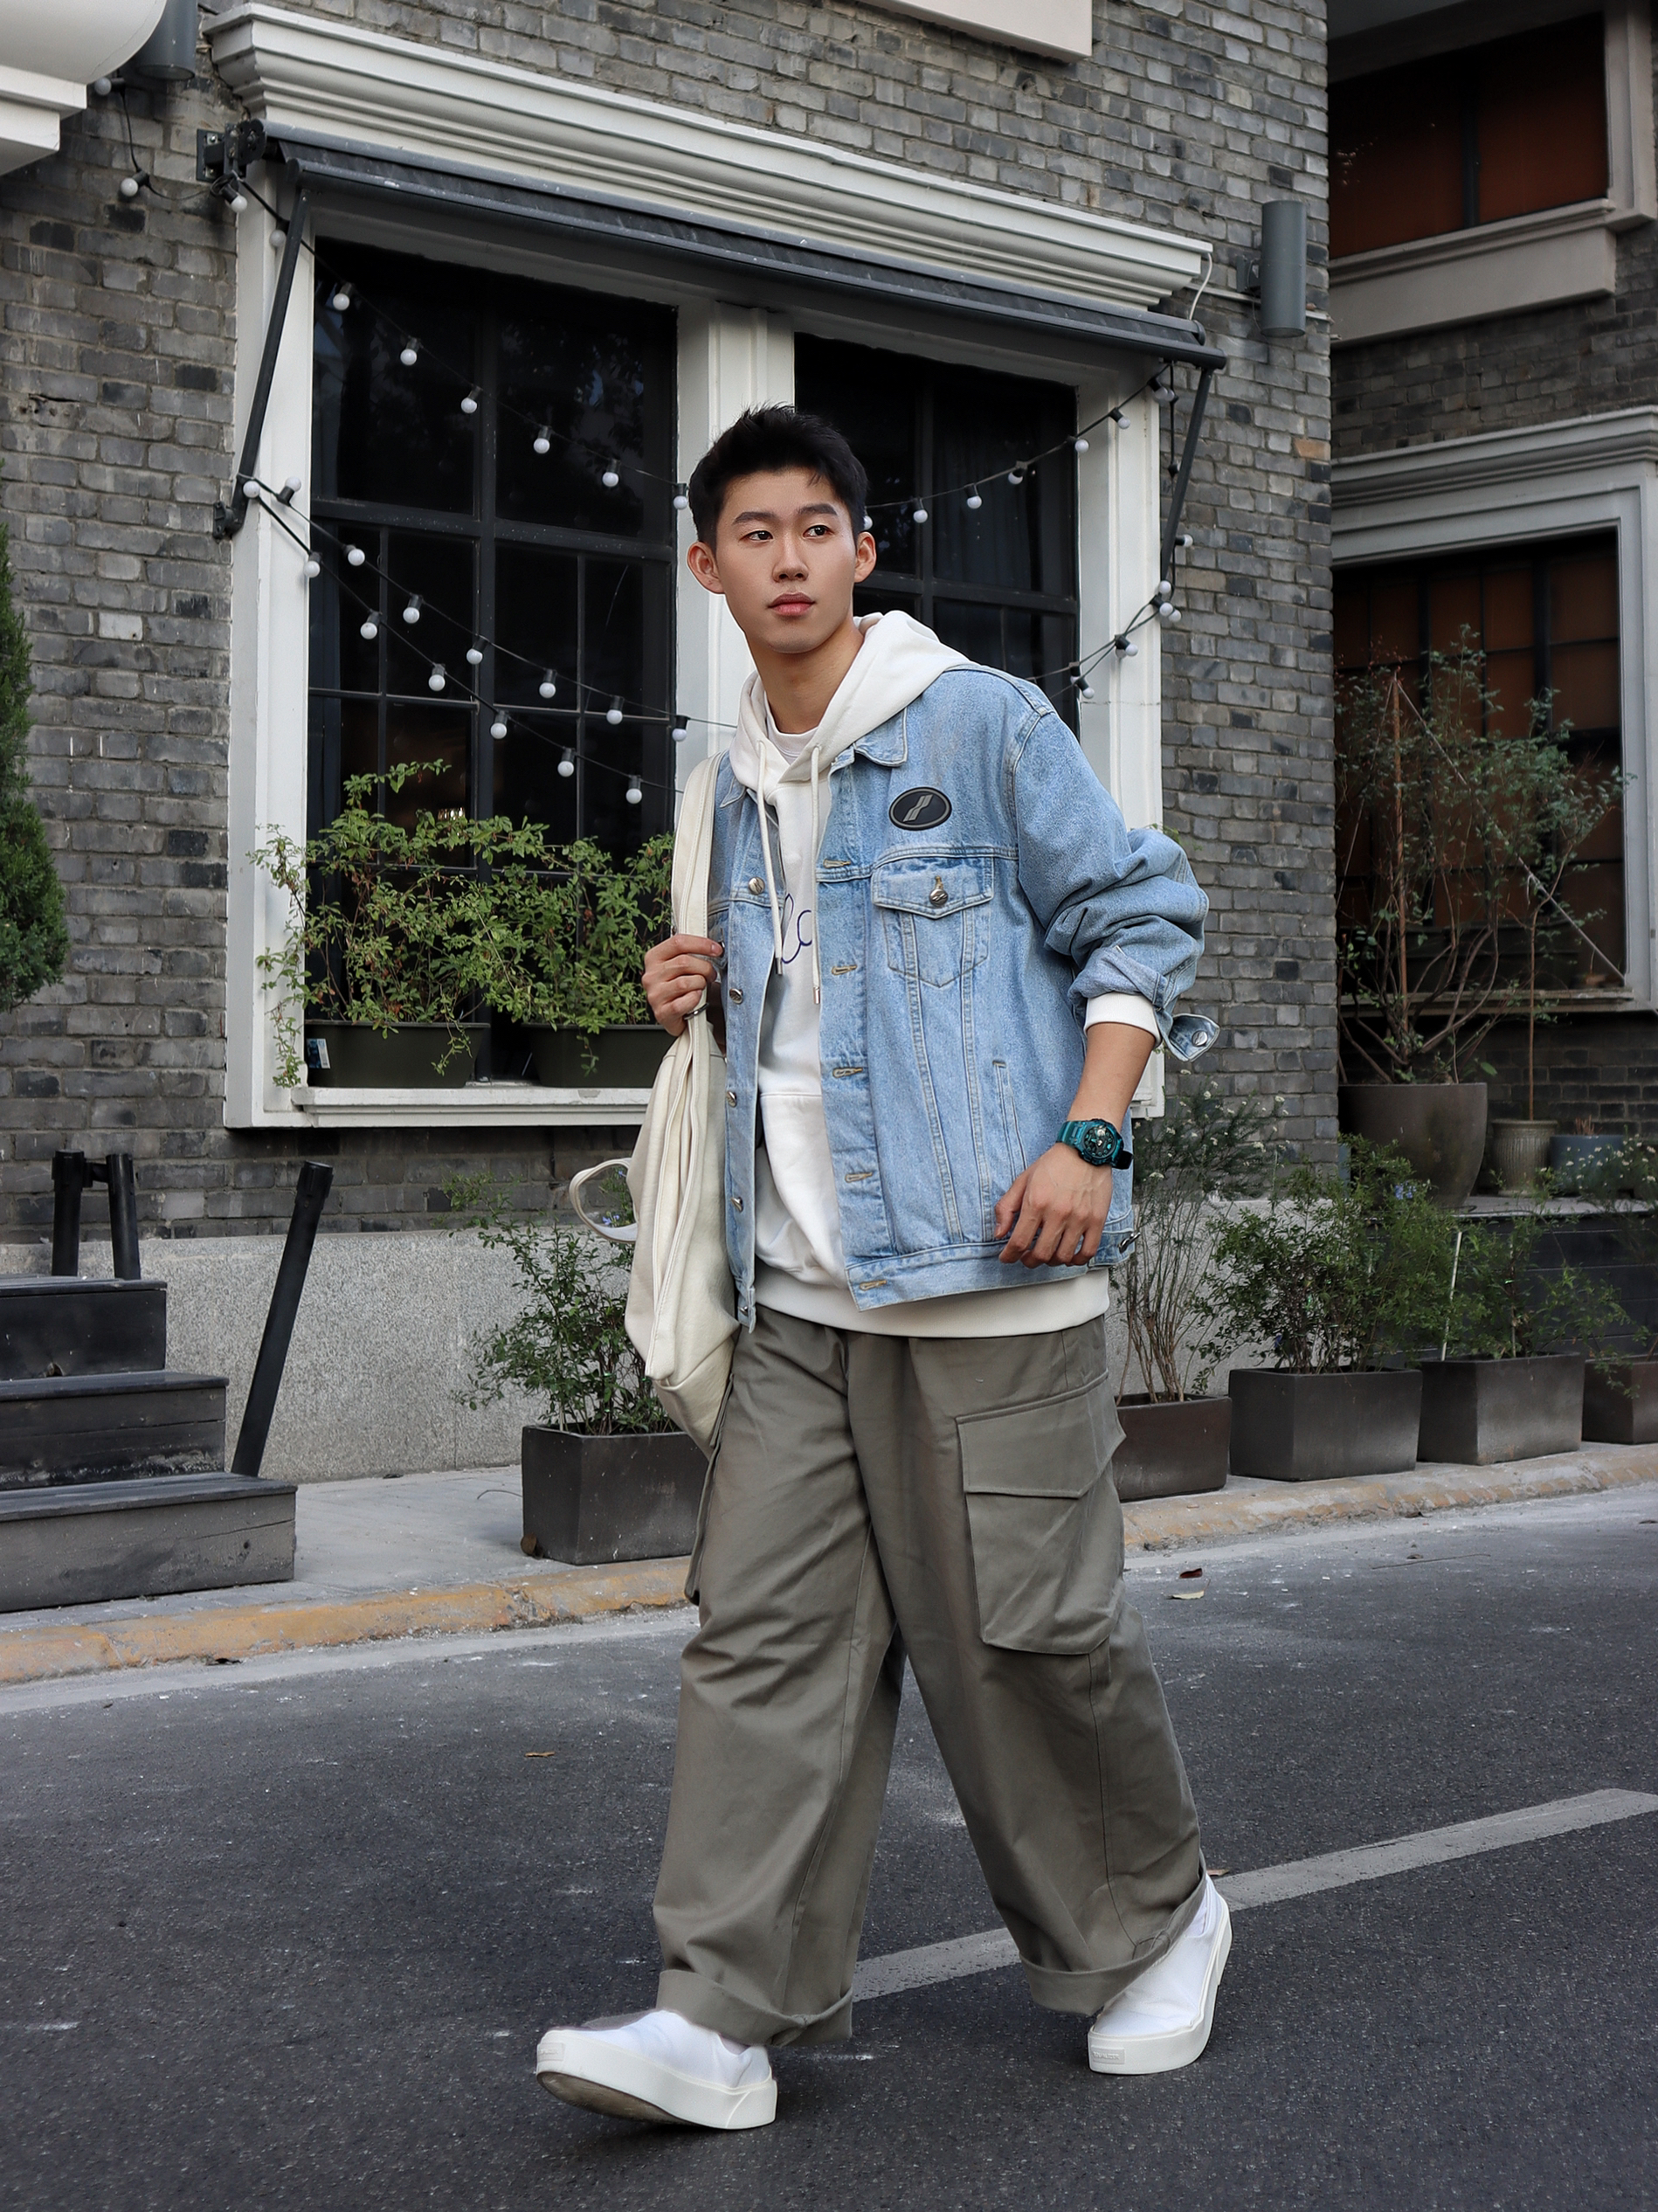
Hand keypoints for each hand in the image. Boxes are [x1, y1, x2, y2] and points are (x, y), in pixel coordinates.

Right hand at [643, 933, 721, 1036]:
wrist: (684, 1017)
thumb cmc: (685, 989)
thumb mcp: (685, 967)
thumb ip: (692, 953)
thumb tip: (713, 946)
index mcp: (654, 958)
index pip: (678, 942)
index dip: (701, 944)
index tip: (716, 949)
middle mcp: (651, 975)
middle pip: (684, 962)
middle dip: (705, 968)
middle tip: (711, 974)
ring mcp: (654, 995)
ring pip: (685, 982)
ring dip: (700, 985)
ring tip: (702, 988)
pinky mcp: (662, 1013)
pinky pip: (684, 1002)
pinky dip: (695, 1000)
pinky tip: (696, 999)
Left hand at [994, 1145, 1111, 1267]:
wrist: (1085, 1149)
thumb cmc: (1055, 1164)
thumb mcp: (1022, 1180)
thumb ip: (1007, 1207)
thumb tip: (999, 1232)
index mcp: (1036, 1202)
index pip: (1018, 1241)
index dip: (1009, 1256)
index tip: (1007, 1257)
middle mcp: (1058, 1213)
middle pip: (1041, 1254)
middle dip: (1028, 1261)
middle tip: (1026, 1257)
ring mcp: (1079, 1218)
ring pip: (1063, 1256)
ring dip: (1051, 1261)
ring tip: (1047, 1254)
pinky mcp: (1097, 1220)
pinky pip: (1087, 1252)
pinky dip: (1076, 1260)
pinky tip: (1069, 1255)